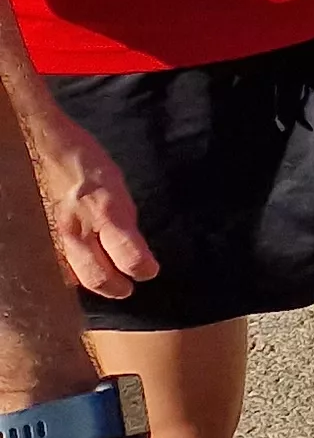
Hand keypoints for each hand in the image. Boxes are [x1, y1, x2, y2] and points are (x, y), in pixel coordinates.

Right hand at [25, 107, 150, 298]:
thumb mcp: (118, 185)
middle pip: (99, 276)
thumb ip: (124, 218)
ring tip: (108, 285)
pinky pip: (56, 264)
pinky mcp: (40, 238)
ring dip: (95, 284)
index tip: (150, 272)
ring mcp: (56, 236)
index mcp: (106, 211)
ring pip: (75, 276)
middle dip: (117, 288)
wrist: (43, 148)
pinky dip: (70, 273)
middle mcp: (79, 229)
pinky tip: (78, 274)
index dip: (143, 269)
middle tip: (128, 289)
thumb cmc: (87, 162)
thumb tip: (133, 247)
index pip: (129, 255)